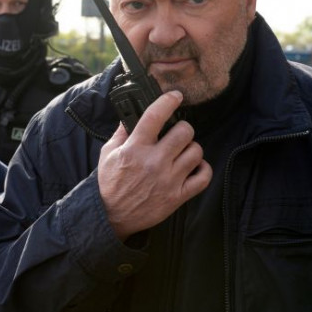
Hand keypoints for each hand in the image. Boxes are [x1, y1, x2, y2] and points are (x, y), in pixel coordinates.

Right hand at [98, 90, 211, 240]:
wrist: (111, 216)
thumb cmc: (110, 183)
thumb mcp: (108, 153)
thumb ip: (121, 133)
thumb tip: (130, 115)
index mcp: (135, 149)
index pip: (155, 116)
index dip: (168, 101)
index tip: (175, 95)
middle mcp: (154, 162)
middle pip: (184, 132)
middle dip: (183, 128)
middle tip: (177, 133)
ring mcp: (168, 180)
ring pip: (195, 152)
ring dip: (191, 148)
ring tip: (182, 151)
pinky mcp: (177, 196)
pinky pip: (203, 177)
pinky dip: (203, 169)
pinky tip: (194, 166)